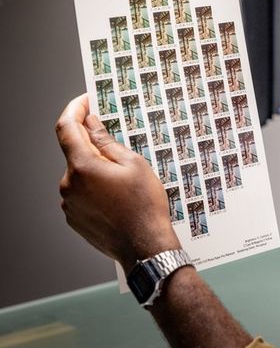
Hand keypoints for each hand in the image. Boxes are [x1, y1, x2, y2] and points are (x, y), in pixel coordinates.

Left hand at [56, 94, 180, 271]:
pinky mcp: (74, 218)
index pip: (66, 128)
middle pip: (75, 152)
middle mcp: (69, 184)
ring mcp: (69, 203)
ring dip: (96, 169)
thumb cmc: (144, 206)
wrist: (145, 246)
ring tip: (126, 180)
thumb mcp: (133, 165)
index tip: (85, 100)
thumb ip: (107, 142)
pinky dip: (95, 188)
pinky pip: (81, 194)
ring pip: (80, 174)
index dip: (74, 109)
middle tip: (120, 144)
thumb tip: (91, 124)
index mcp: (82, 167)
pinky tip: (118, 196)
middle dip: (94, 144)